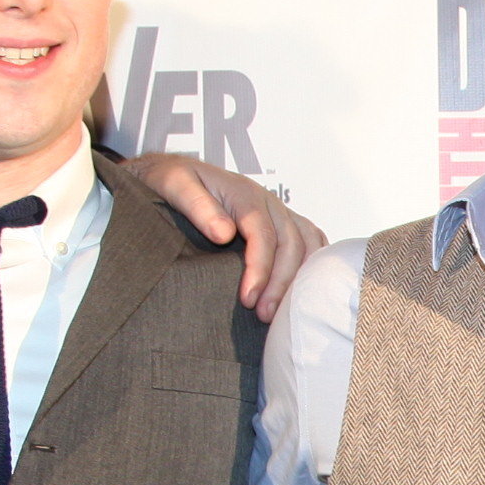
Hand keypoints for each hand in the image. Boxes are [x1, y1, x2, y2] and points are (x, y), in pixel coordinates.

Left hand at [125, 153, 324, 317]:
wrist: (173, 170)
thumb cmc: (171, 179)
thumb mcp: (174, 184)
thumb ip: (197, 206)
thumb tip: (224, 234)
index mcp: (243, 193)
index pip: (262, 234)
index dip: (260, 269)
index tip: (248, 299)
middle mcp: (268, 201)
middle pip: (290, 242)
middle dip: (281, 282)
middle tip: (264, 315)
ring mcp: (278, 211)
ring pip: (306, 243)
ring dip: (299, 278)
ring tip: (280, 312)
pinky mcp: (281, 221)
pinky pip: (310, 241)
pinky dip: (312, 266)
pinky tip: (302, 292)